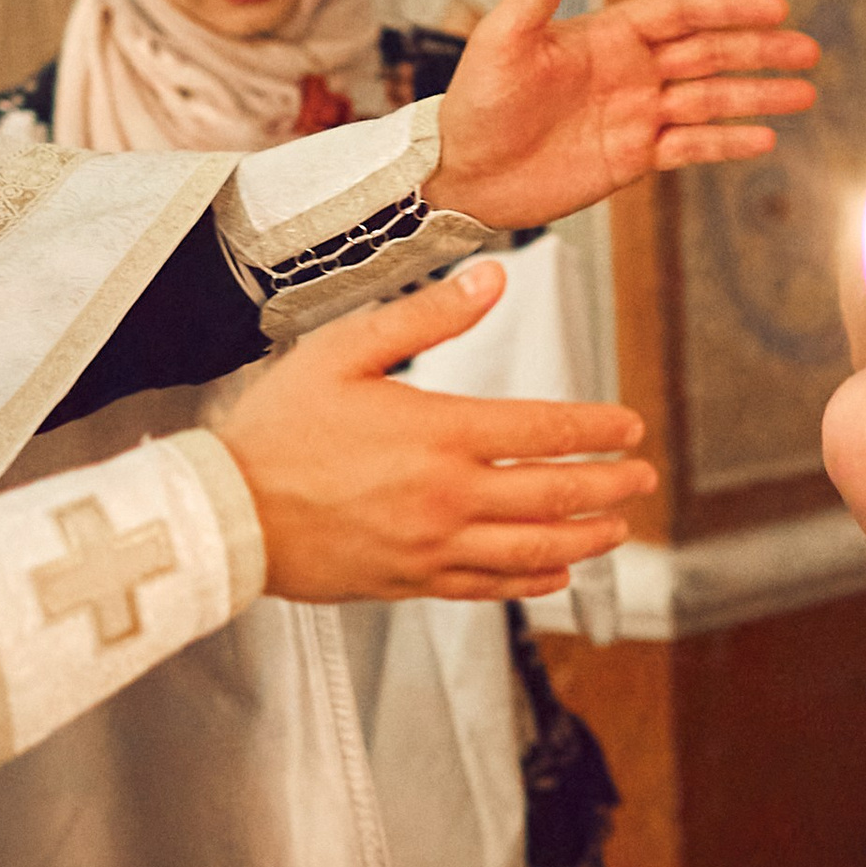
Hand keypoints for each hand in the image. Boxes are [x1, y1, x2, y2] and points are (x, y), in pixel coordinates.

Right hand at [216, 262, 655, 601]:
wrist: (225, 512)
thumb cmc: (276, 427)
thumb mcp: (343, 350)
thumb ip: (426, 316)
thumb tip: (492, 279)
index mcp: (439, 432)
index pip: (543, 428)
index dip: (596, 429)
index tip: (629, 427)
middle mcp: (448, 495)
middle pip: (554, 492)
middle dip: (608, 485)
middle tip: (640, 477)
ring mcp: (433, 546)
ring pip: (534, 549)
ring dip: (586, 538)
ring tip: (615, 529)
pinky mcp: (411, 582)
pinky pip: (490, 587)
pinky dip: (532, 582)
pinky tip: (555, 574)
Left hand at [427, 0, 819, 228]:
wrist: (461, 171)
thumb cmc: (476, 99)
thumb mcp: (506, 33)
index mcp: (608, 34)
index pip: (683, 12)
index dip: (729, 6)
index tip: (776, 6)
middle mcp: (631, 71)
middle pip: (710, 53)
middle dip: (761, 50)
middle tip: (810, 50)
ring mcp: (636, 115)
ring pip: (711, 101)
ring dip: (757, 97)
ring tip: (804, 94)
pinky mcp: (632, 158)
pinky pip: (691, 147)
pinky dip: (726, 143)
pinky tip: (763, 141)